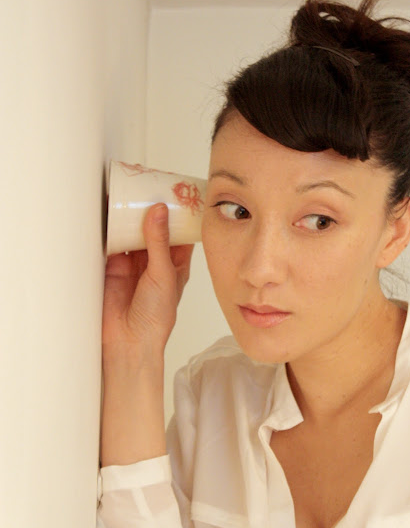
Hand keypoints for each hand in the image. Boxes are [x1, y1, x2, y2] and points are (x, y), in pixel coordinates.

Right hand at [102, 203, 193, 353]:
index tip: (177, 193)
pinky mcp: (113, 266)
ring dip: (132, 218)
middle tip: (149, 187)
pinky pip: (113, 242)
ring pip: (133, 233)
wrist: (128, 340)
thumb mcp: (163, 274)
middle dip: (152, 211)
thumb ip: (159, 242)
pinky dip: (112, 229)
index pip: (179, 234)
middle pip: (154, 229)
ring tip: (131, 195)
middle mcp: (155, 262)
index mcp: (175, 264)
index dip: (179, 215)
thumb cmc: (156, 318)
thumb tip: (158, 211)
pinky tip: (112, 214)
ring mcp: (133, 263)